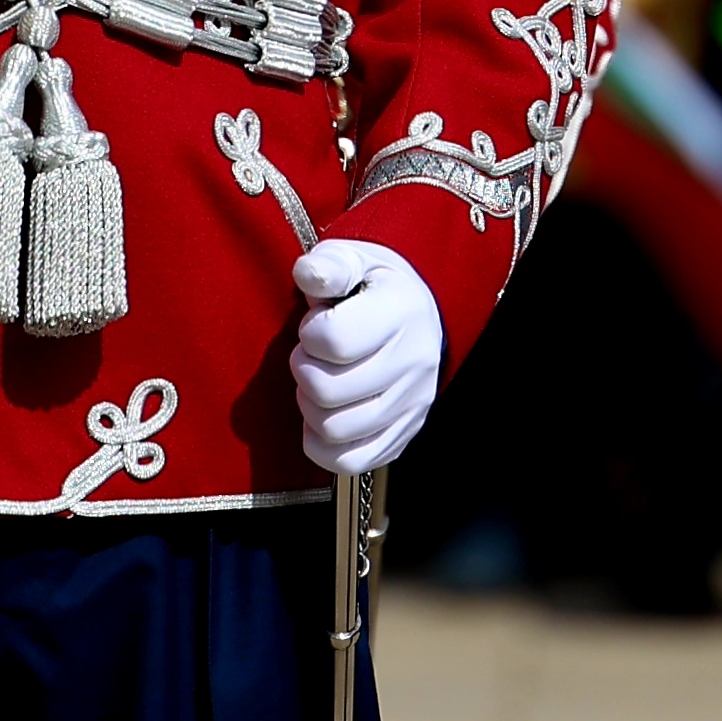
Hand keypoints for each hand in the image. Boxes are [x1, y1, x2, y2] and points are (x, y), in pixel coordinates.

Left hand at [289, 238, 441, 476]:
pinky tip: (323, 417)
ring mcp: (413, 403)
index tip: (316, 324)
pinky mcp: (405, 433)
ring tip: (320, 382)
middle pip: (328, 391)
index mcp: (401, 312)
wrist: (417, 313)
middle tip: (312, 354)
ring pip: (336, 430)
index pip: (334, 340)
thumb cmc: (373, 286)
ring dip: (310, 408)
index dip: (309, 334)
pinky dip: (323, 446)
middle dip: (304, 370)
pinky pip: (351, 462)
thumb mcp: (352, 258)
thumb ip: (327, 264)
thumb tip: (308, 274)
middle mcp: (414, 362)